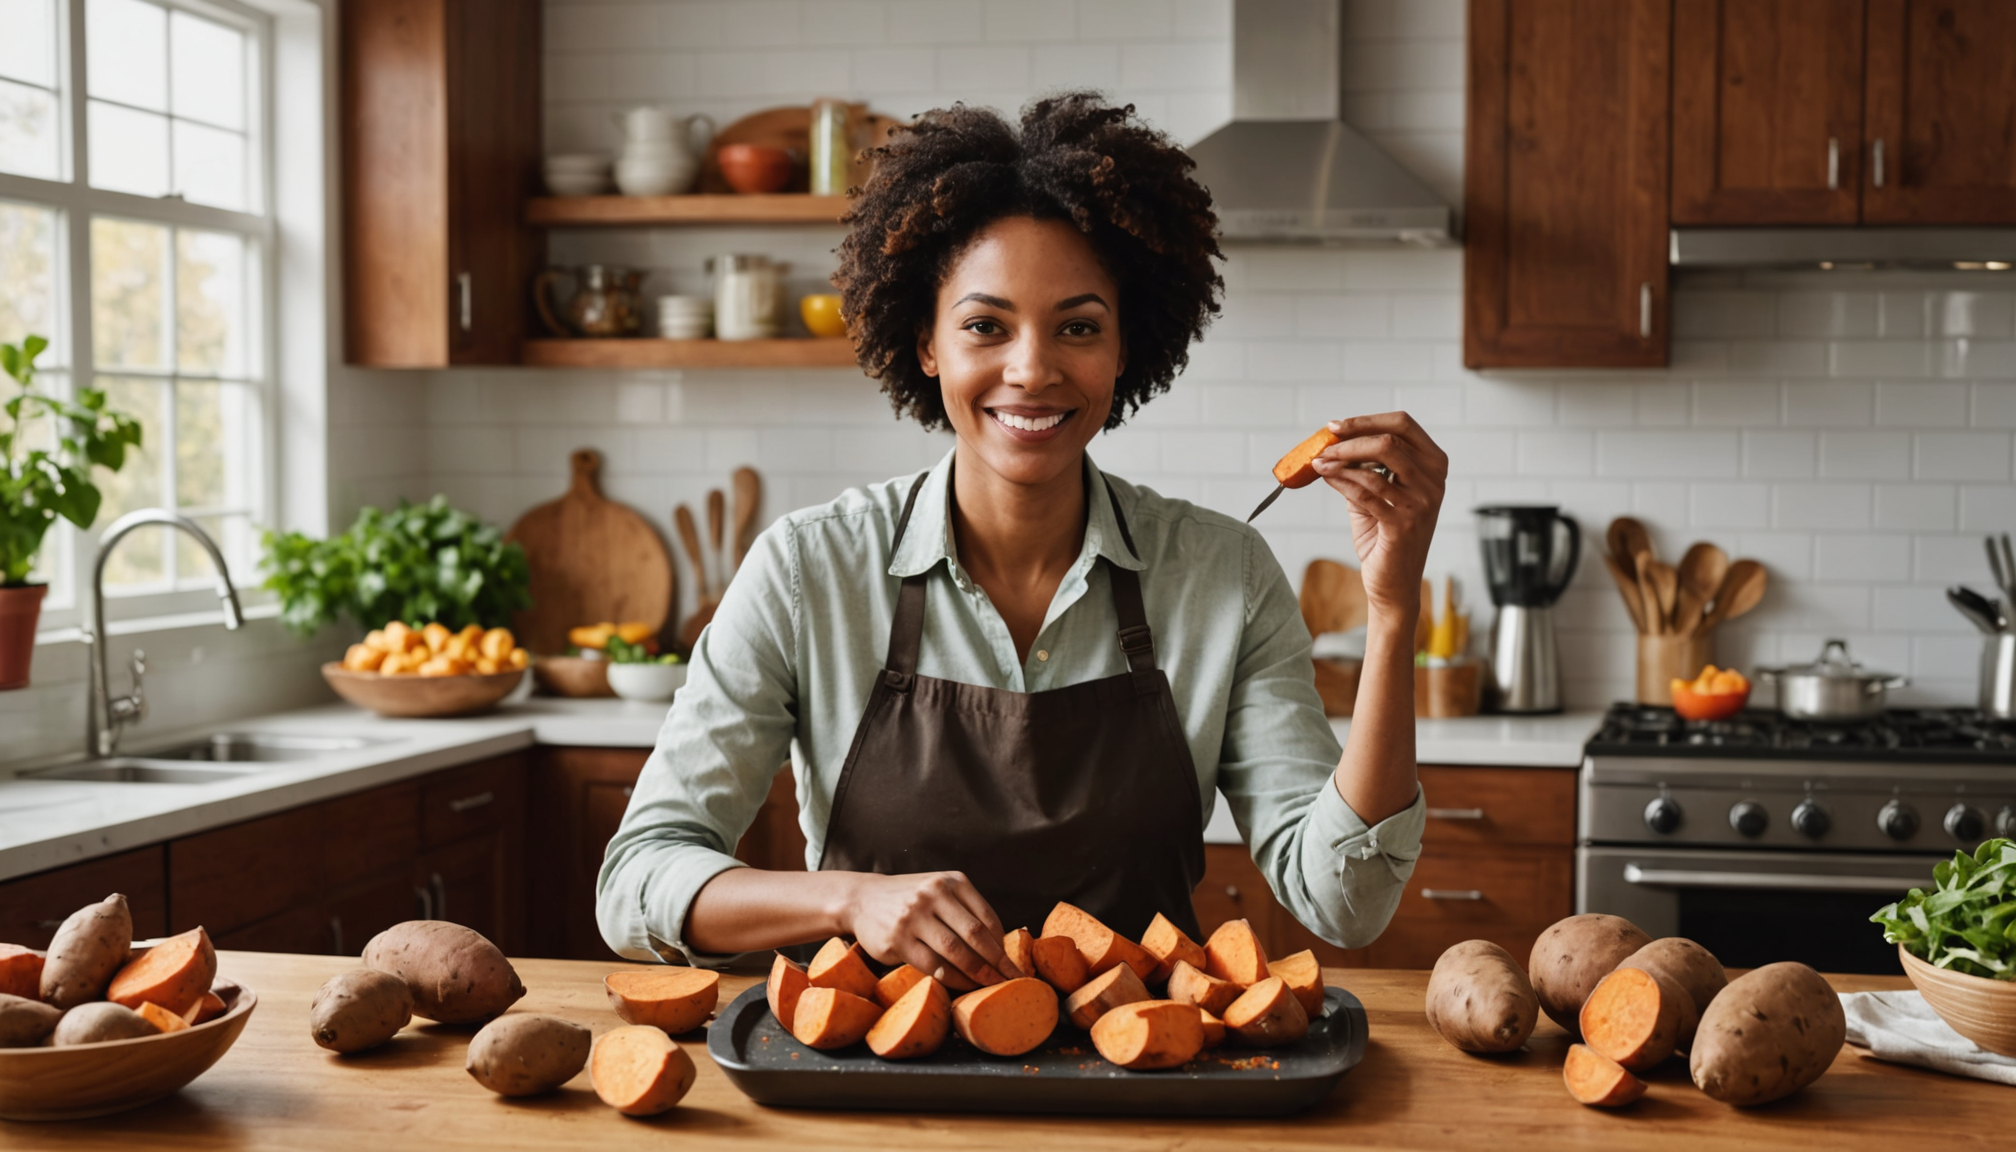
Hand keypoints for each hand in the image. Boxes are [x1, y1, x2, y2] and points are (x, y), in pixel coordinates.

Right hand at [843, 871, 1021, 990]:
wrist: (862, 898)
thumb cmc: (910, 899)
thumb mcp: (939, 890)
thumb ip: (965, 910)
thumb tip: (999, 947)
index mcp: (951, 882)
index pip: (986, 917)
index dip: (1002, 945)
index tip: (1011, 964)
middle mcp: (934, 895)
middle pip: (975, 935)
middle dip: (996, 962)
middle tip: (1010, 981)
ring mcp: (914, 917)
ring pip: (955, 952)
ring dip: (977, 973)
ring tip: (989, 986)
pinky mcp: (898, 939)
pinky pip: (933, 965)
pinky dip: (952, 979)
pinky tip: (962, 985)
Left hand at [1309, 412, 1447, 620]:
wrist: (1393, 583)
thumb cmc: (1384, 536)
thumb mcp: (1376, 493)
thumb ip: (1363, 467)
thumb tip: (1332, 442)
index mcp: (1433, 465)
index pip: (1404, 425)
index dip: (1367, 420)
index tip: (1336, 426)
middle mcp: (1434, 481)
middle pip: (1389, 440)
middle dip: (1351, 437)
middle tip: (1325, 442)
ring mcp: (1422, 503)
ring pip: (1375, 464)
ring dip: (1339, 459)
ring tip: (1318, 462)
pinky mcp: (1403, 524)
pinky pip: (1365, 491)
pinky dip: (1340, 480)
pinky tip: (1326, 476)